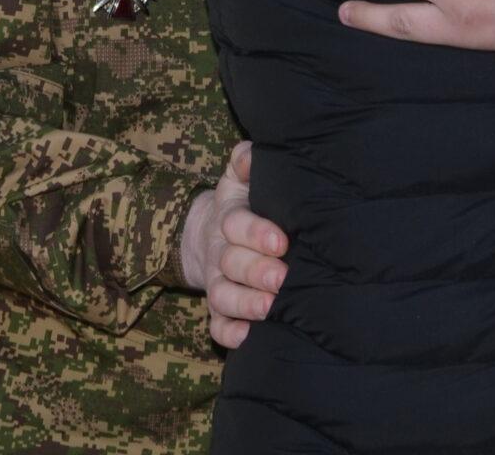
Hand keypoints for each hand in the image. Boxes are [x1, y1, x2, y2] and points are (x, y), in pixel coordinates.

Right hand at [177, 142, 287, 348]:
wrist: (211, 232)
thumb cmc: (243, 202)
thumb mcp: (240, 177)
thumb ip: (245, 161)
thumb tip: (250, 157)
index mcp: (229, 218)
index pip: (236, 224)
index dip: (256, 233)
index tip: (281, 241)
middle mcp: (221, 253)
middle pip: (231, 264)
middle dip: (256, 272)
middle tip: (283, 278)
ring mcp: (217, 282)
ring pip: (222, 297)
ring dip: (245, 304)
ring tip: (269, 309)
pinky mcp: (218, 309)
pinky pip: (216, 326)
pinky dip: (229, 334)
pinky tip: (248, 338)